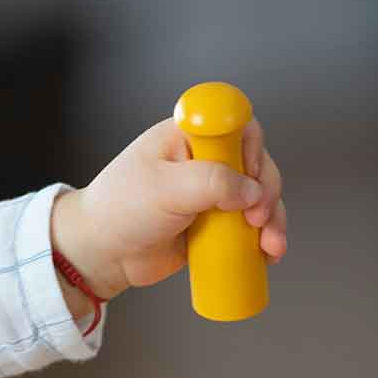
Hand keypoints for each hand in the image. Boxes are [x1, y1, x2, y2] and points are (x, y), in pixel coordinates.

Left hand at [50, 117, 285, 311]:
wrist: (104, 253)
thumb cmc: (120, 210)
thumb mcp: (165, 188)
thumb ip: (212, 182)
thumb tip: (251, 190)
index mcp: (189, 135)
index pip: (236, 123)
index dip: (251, 147)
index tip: (248, 172)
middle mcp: (205, 159)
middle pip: (257, 162)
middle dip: (267, 191)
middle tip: (256, 216)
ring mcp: (212, 192)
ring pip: (260, 196)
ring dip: (273, 220)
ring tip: (269, 246)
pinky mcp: (216, 222)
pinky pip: (250, 226)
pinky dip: (263, 238)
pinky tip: (266, 254)